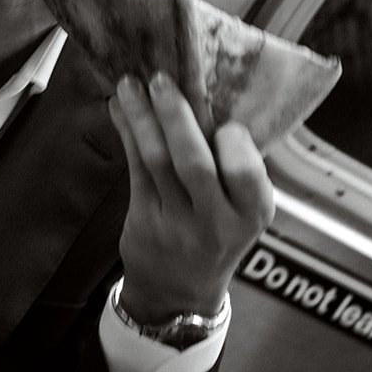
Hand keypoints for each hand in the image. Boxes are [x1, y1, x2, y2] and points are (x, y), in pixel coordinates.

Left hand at [109, 72, 274, 322]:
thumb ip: (234, 166)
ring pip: (157, 160)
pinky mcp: (143, 220)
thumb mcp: (240, 210)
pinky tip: (119, 107)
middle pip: (194, 162)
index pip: (245, 173)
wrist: (180, 291)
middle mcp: (216, 221)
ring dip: (141, 117)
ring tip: (129, 83)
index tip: (222, 117)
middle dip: (175, 117)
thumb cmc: (216, 232)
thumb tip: (208, 94)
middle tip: (160, 79)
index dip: (233, 142)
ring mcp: (176, 224)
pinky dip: (127, 132)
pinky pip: (134, 167)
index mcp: (252, 213)